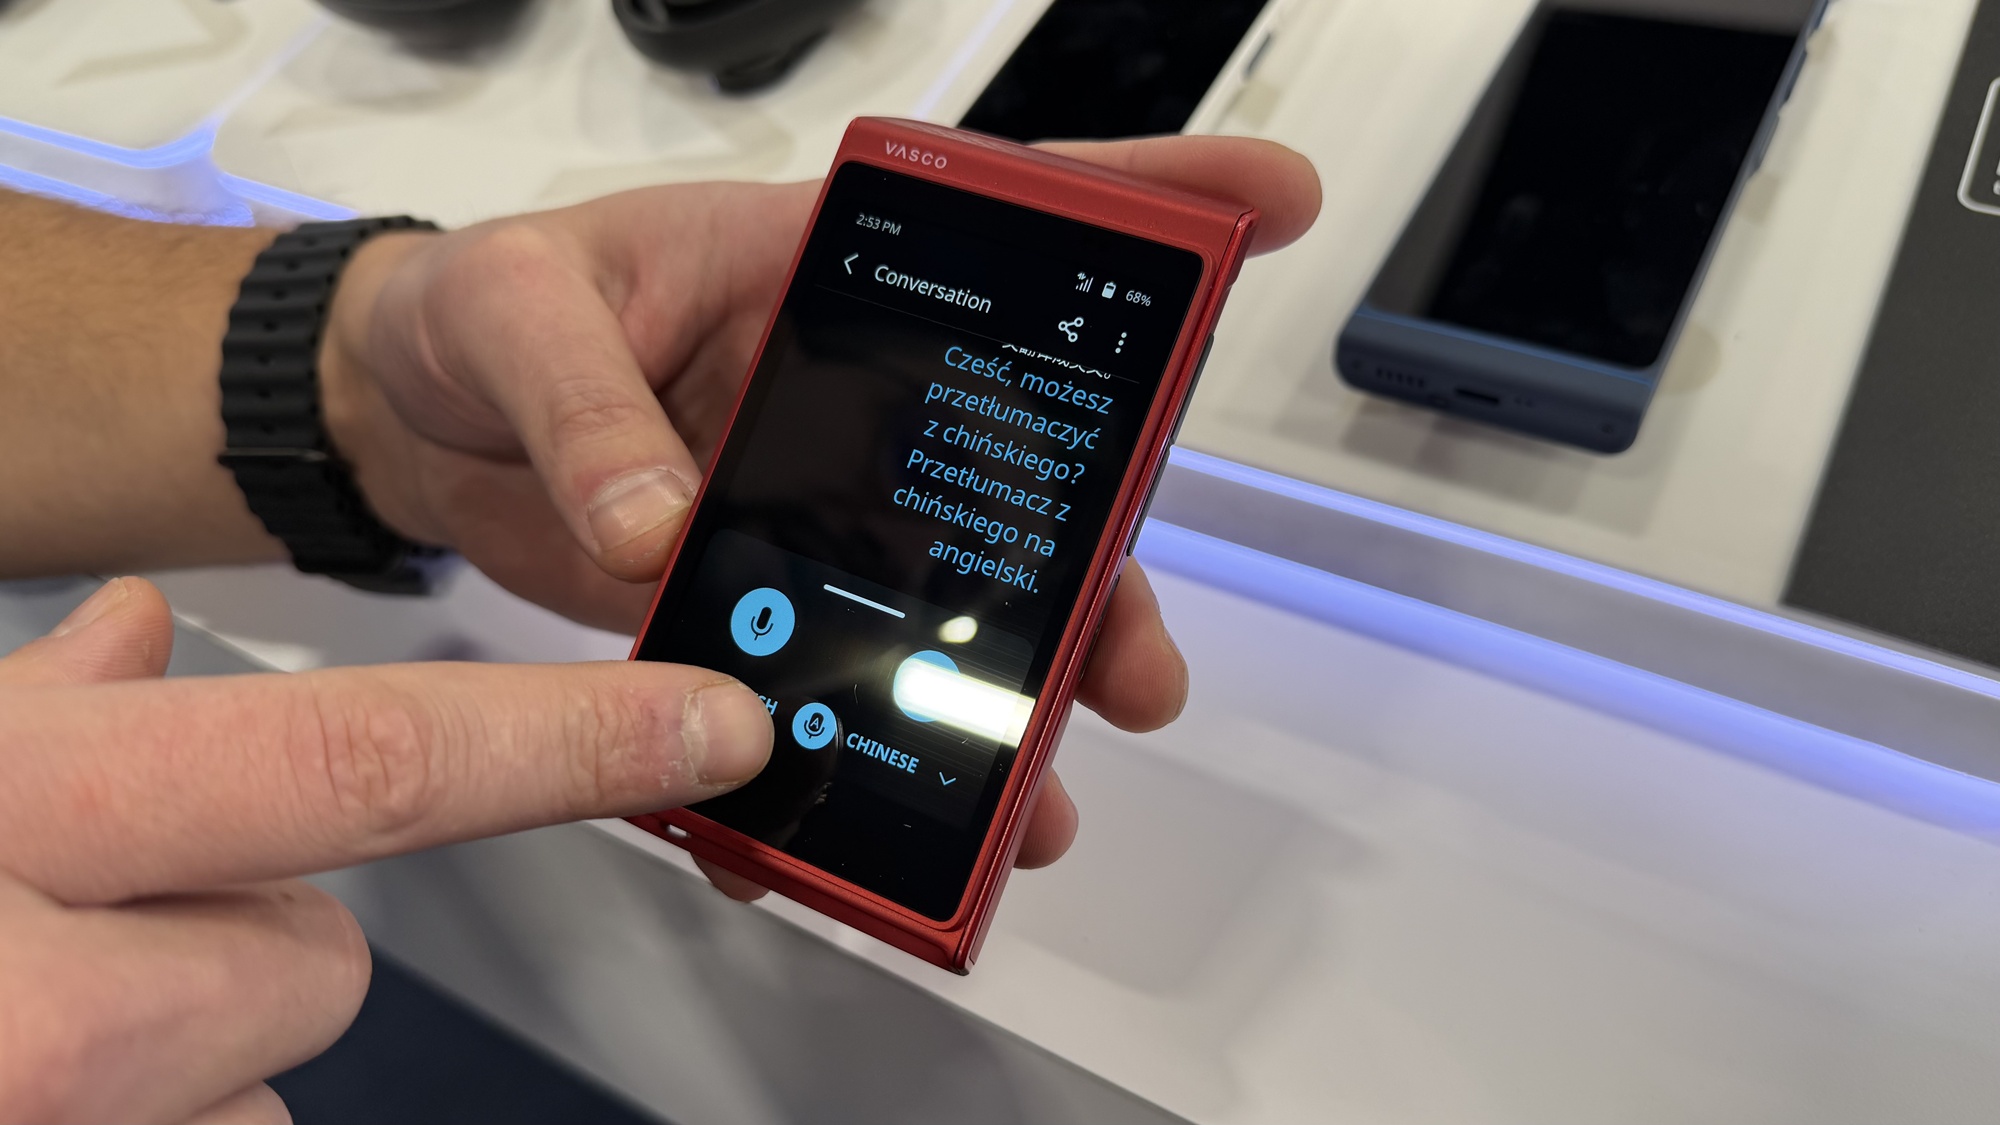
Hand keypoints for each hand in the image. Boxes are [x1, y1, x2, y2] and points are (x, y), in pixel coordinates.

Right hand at [0, 577, 775, 1122]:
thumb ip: (48, 711)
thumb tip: (138, 633)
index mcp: (36, 817)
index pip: (374, 761)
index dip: (569, 743)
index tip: (711, 729)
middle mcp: (52, 1006)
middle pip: (316, 966)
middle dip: (243, 942)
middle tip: (94, 935)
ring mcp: (72, 1122)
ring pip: (253, 1087)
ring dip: (170, 1060)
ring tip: (25, 1022)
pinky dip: (150, 1122)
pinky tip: (38, 1089)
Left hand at [318, 134, 1321, 886]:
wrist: (399, 417)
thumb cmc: (467, 314)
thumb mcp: (517, 310)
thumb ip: (590, 405)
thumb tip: (656, 526)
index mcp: (824, 273)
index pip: (1011, 224)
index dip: (1154, 199)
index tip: (1270, 198)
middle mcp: (846, 394)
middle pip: (1015, 471)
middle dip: (1092, 572)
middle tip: (1130, 668)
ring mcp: (810, 504)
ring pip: (944, 596)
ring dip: (995, 696)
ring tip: (1028, 792)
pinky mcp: (750, 594)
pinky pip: (823, 675)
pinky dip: (841, 755)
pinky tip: (848, 818)